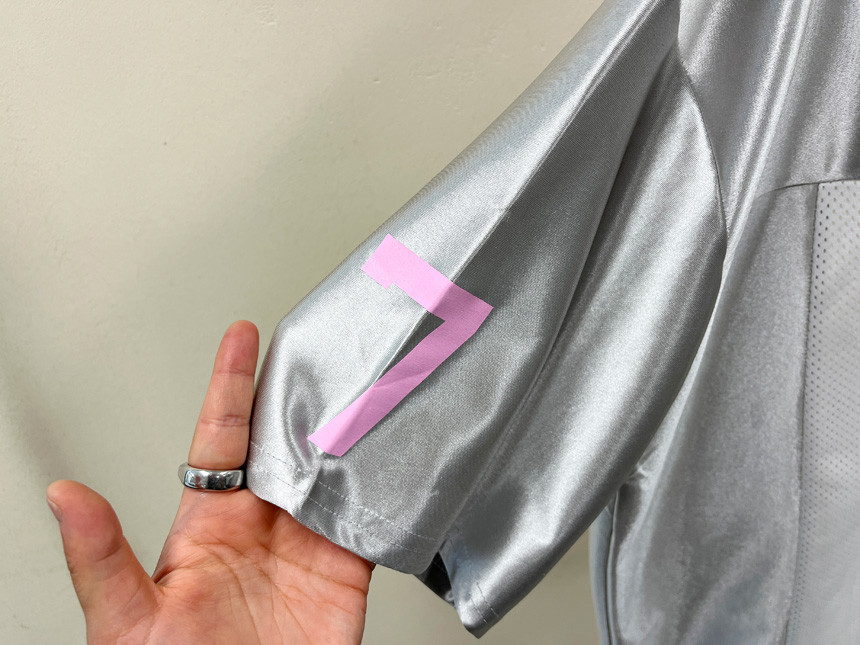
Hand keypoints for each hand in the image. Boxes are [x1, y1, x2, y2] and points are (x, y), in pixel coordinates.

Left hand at [47, 321, 373, 643]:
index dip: (231, 384)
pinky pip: (368, 517)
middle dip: (302, 393)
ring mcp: (306, 544)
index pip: (222, 437)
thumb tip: (63, 496)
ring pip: (331, 470)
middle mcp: (261, 524)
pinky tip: (392, 455)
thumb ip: (102, 559)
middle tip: (321, 348)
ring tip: (366, 388)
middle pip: (286, 442)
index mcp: (209, 524)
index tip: (242, 336)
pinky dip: (384, 487)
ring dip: (348, 433)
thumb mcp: (129, 622)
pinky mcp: (346, 570)